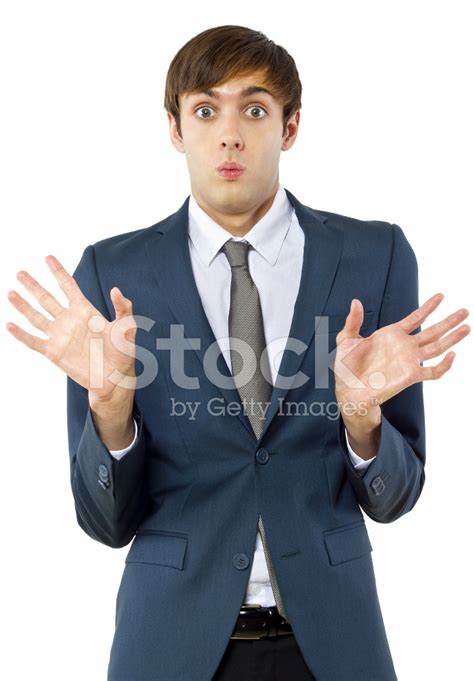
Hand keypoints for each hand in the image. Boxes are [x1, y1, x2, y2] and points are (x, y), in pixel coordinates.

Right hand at [6, 254, 136, 402]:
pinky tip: (10, 325)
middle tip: (20, 272)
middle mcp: (69, 320)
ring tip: (11, 293)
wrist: (115, 378)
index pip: (68, 286)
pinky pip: (34, 341)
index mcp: (85, 311)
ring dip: (23, 306)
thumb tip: (116, 289)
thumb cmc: (123, 352)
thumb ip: (123, 307)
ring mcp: (60, 336)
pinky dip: (21, 334)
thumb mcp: (127, 326)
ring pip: (36, 317)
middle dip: (33, 286)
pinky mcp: (54, 352)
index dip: (58, 271)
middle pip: (47, 298)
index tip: (48, 257)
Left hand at [334, 293, 469, 416]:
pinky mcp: (410, 375)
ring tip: (467, 327)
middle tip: (464, 311)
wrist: (347, 389)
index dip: (428, 307)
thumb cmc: (346, 367)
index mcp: (391, 335)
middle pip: (432, 331)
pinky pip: (432, 371)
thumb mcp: (346, 339)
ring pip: (437, 347)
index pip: (415, 318)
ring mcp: (409, 360)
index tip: (441, 296)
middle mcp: (404, 346)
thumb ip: (353, 321)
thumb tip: (356, 302)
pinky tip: (452, 355)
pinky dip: (444, 365)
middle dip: (449, 321)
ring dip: (452, 338)